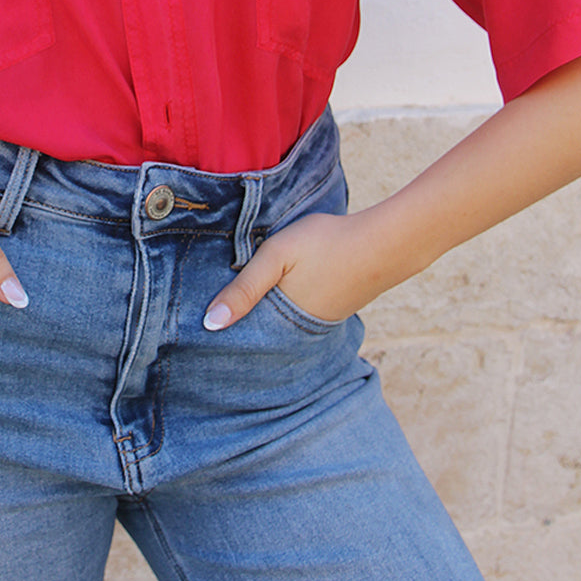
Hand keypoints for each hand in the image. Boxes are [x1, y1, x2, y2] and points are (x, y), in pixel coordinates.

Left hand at [203, 211, 385, 330]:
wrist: (384, 243)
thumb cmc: (326, 244)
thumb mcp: (276, 256)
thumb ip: (243, 288)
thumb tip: (210, 324)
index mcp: (282, 323)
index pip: (243, 337)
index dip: (222, 331)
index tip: (195, 329)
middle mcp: (300, 332)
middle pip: (260, 335)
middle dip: (239, 327)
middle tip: (209, 320)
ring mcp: (318, 323)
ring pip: (278, 325)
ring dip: (261, 317)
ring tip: (236, 307)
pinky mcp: (331, 311)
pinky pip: (296, 316)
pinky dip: (282, 309)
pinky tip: (274, 297)